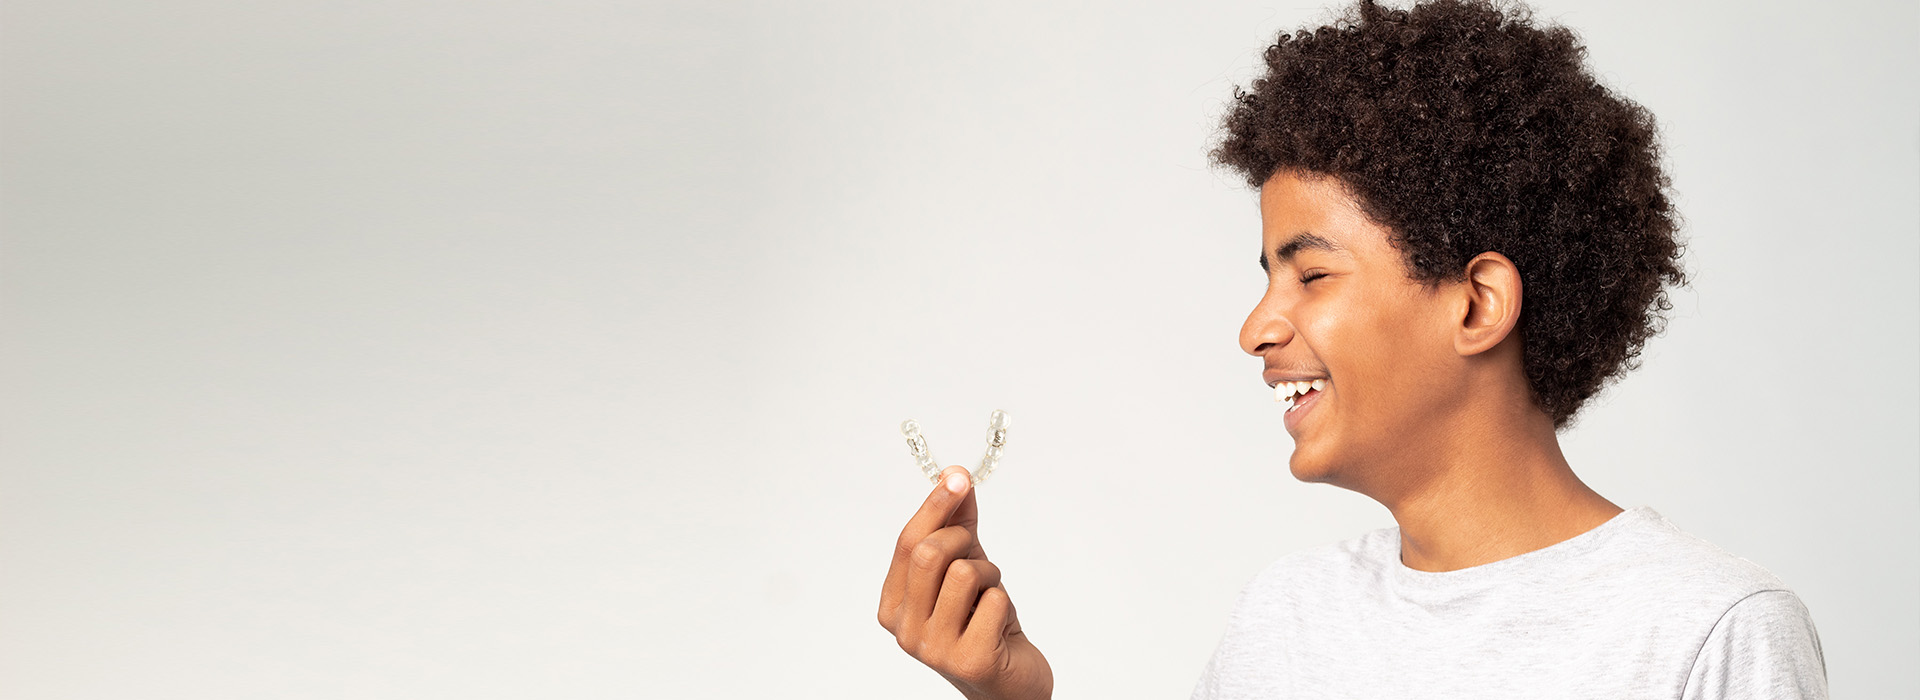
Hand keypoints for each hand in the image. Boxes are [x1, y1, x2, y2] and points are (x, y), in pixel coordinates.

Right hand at [878, 465, 1052, 699]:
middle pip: (929, 553)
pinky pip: (993, 600)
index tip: (957, 477)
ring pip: (963, 573)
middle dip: (962, 538)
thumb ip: (957, 525)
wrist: (1008, 684)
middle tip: (977, 551)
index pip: (907, 543)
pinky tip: (999, 623)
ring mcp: (933, 649)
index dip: (934, 505)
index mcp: (893, 605)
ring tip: (989, 594)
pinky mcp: (969, 660)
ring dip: (988, 574)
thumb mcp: (965, 567)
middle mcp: (904, 630)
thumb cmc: (982, 624)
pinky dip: (1003, 601)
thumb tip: (955, 477)